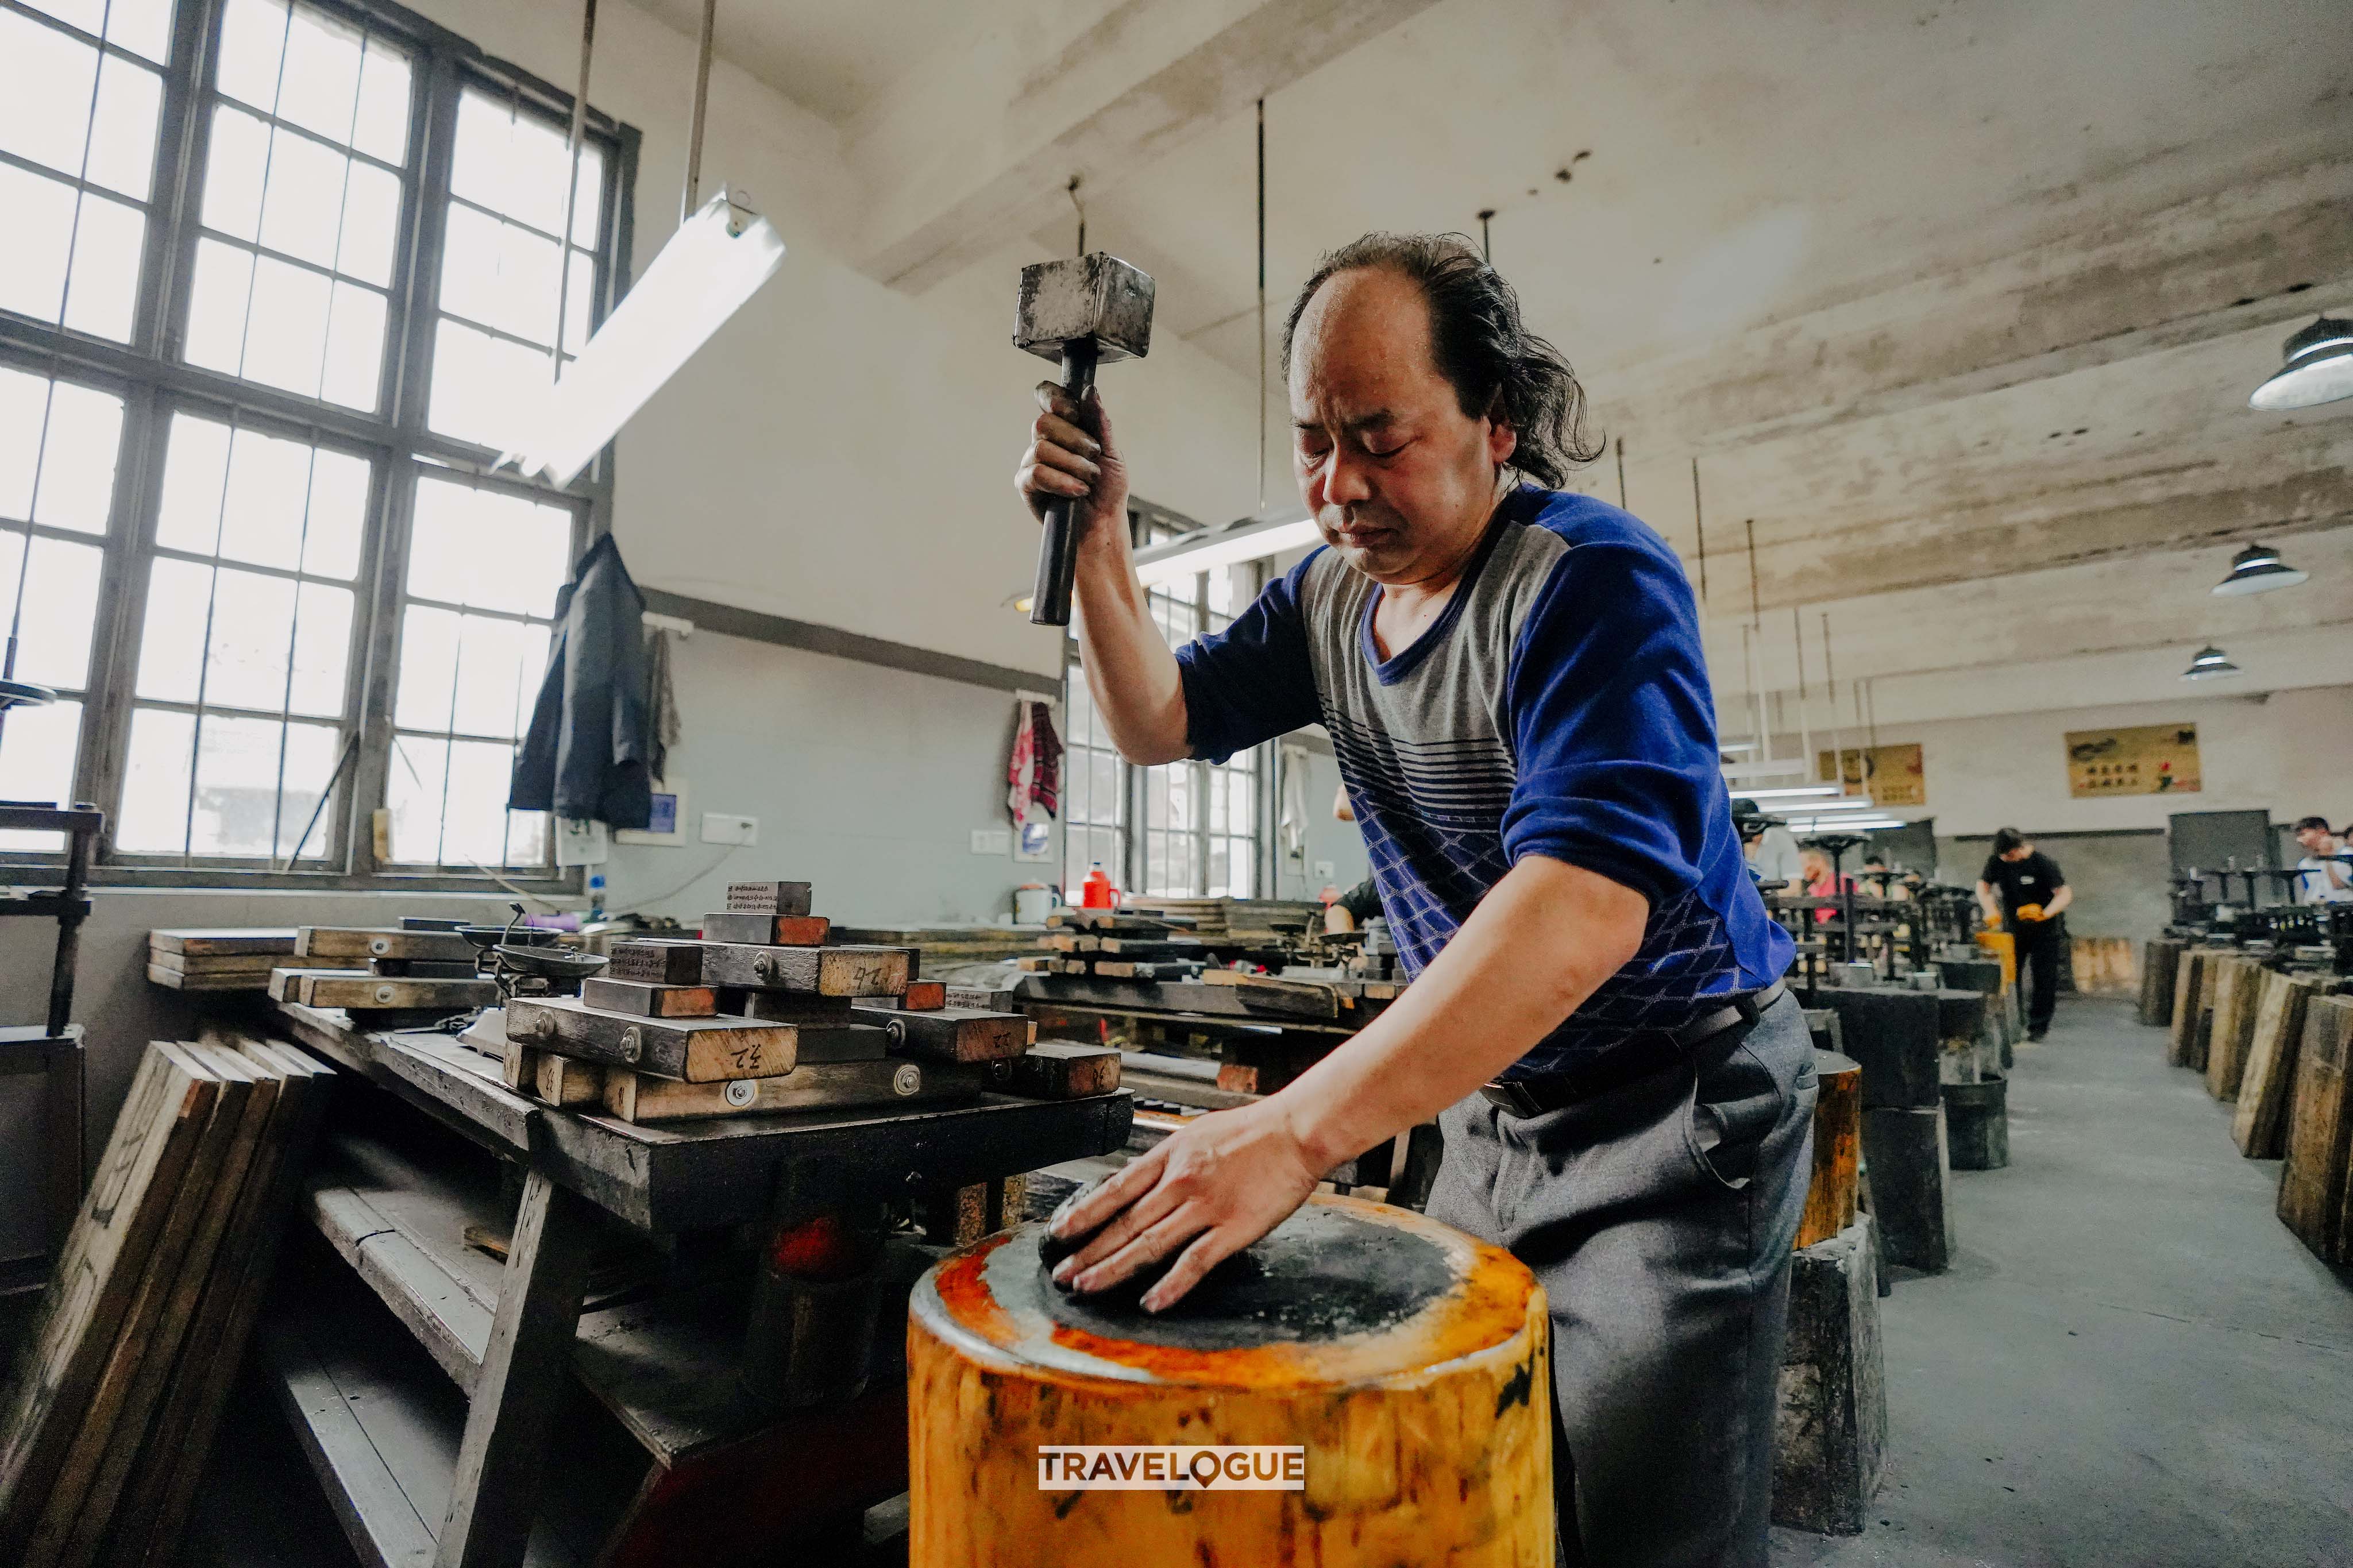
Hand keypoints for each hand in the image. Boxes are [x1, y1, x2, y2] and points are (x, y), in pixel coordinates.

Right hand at [1015, 383, 1129, 548]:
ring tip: (1088, 480)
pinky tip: (1077, 491)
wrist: (1103, 523)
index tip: (1074, 413)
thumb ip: (1100, 422)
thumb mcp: (1112, 452)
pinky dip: (1061, 482)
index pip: (1046, 396)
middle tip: (1094, 458)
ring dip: (1073, 465)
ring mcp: (1031, 462)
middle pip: (1043, 422)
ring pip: (1041, 449)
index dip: (1055, 398)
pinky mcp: (1025, 485)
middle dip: (1075, 440)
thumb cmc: (1108, 490)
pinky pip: (1036, 473)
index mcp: (1064, 426)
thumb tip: (1090, 391)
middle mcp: (1044, 440)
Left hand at [1047, 1099, 1322, 1311]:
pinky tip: (1150, 1301)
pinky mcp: (1233, 1229)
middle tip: (1062, 1272)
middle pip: (1124, 1222)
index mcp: (1170, 1156)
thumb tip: (1137, 1183)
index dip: (1083, 1213)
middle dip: (1088, 1250)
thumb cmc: (1253, 1131)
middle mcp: (1180, 1182)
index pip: (1115, 1188)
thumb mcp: (1197, 1134)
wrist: (1297, 1130)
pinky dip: (1170, 1285)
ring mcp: (1206, 1207)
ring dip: (1112, 1268)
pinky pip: (1194, 1262)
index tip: (1060, 1232)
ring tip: (1086, 1286)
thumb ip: (1167, 1162)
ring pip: (1148, 1244)